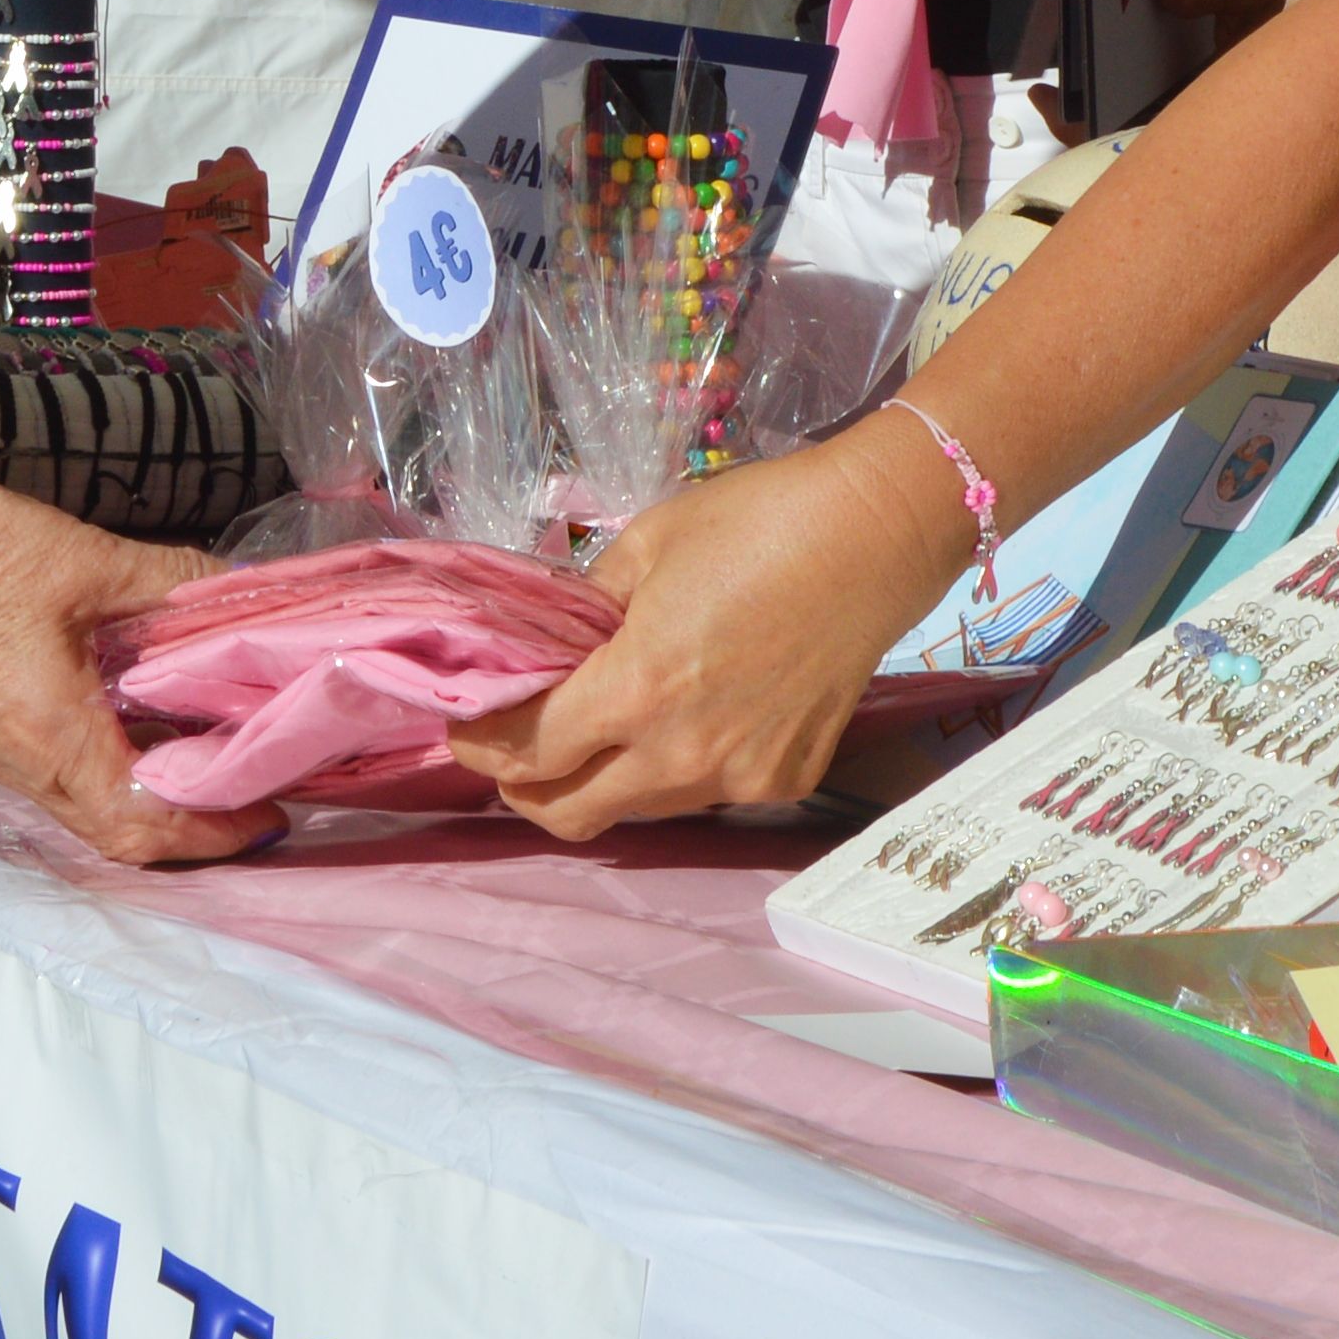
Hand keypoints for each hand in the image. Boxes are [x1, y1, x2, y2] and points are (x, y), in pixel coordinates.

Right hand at [0, 457, 275, 868]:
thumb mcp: (91, 560)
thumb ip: (174, 583)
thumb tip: (241, 590)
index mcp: (51, 737)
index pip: (141, 825)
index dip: (212, 833)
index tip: (269, 813)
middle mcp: (19, 764)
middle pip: (116, 833)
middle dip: (190, 829)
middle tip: (253, 793)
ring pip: (86, 808)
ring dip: (150, 801)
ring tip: (213, 760)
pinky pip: (58, 776)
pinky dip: (111, 770)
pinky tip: (148, 725)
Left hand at [449, 420, 969, 834]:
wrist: (873, 538)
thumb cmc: (755, 523)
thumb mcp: (646, 546)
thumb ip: (584, 607)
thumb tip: (549, 642)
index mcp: (635, 690)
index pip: (527, 754)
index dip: (481, 746)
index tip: (465, 729)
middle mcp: (681, 754)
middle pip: (569, 815)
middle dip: (524, 790)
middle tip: (512, 750)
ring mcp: (738, 777)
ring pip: (638, 809)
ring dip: (601, 780)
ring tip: (598, 729)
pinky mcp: (783, 780)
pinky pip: (703, 792)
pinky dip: (673, 768)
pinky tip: (686, 715)